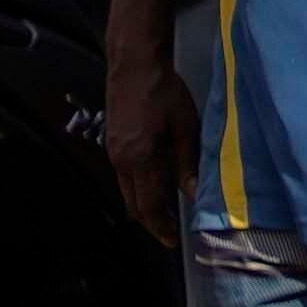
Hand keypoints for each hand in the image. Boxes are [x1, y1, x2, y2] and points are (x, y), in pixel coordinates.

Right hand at [102, 63, 189, 245]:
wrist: (133, 64)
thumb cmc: (164, 91)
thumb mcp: (186, 126)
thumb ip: (188, 163)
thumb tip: (193, 193)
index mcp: (140, 158)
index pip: (148, 205)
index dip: (160, 227)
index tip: (172, 241)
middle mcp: (121, 160)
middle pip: (133, 204)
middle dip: (151, 221)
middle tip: (171, 232)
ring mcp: (112, 151)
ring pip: (126, 192)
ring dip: (144, 206)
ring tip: (166, 214)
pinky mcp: (112, 143)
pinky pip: (124, 177)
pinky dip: (138, 190)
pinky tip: (155, 188)